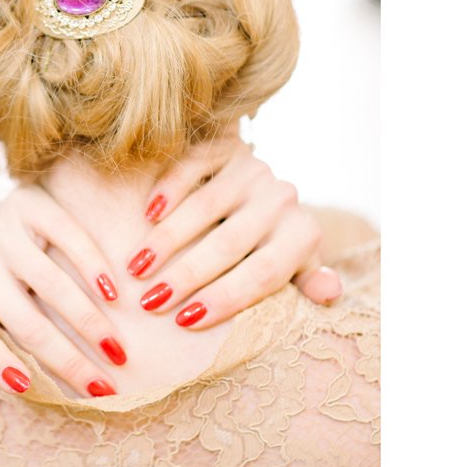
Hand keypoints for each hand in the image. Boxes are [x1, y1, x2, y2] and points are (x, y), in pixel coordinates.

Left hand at [0, 186, 126, 396]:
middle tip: (102, 389)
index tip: (28, 388)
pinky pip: (68, 236)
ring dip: (89, 322)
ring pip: (52, 284)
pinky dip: (93, 267)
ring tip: (117, 352)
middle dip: (67, 359)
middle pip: (25, 321)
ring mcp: (2, 229)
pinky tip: (114, 295)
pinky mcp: (29, 204)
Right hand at [129, 134, 341, 328]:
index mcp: (302, 235)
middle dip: (187, 275)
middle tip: (149, 301)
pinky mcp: (224, 145)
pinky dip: (168, 190)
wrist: (263, 190)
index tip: (185, 322)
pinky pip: (192, 166)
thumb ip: (308, 283)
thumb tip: (330, 292)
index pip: (264, 274)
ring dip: (167, 240)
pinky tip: (147, 215)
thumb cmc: (271, 245)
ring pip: (205, 207)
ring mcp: (252, 168)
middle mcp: (281, 198)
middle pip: (229, 243)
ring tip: (136, 268)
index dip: (225, 298)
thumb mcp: (295, 268)